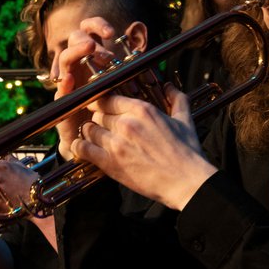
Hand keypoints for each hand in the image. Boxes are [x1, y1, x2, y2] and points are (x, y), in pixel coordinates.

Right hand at [52, 17, 122, 159]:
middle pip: (74, 39)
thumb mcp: (123, 81)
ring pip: (64, 58)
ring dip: (76, 51)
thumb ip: (129, 63)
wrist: (97, 138)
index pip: (89, 29)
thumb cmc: (111, 106)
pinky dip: (64, 81)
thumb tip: (140, 43)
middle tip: (102, 50)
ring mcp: (68, 80)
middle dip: (88, 40)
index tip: (112, 33)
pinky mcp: (63, 99)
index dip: (97, 25)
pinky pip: (60, 87)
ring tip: (89, 49)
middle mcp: (78, 63)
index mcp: (92, 55)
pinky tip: (69, 78)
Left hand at [71, 83, 216, 209]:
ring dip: (90, 134)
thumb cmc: (187, 152)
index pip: (108, 98)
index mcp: (142, 110)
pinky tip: (84, 150)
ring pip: (89, 129)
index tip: (100, 108)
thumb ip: (177, 99)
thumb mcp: (184, 120)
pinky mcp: (110, 162)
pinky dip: (81, 148)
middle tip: (103, 128)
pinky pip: (83, 149)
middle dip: (99, 120)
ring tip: (96, 140)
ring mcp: (116, 143)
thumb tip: (169, 86)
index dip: (102, 104)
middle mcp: (126, 123)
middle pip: (97, 114)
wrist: (187, 182)